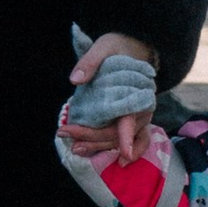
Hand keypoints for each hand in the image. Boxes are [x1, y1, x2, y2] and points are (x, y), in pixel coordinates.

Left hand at [62, 29, 157, 162]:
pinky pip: (132, 142)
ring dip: (99, 146)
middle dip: (92, 137)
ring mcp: (139, 119)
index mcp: (137, 94)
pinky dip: (122, 151)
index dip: (126, 138)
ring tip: (76, 148)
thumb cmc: (119, 48)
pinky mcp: (134, 122)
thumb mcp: (104, 47)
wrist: (133, 48)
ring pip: (119, 140)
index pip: (131, 120)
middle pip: (117, 133)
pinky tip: (111, 159)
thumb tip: (75, 80)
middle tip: (65, 133)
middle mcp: (141, 110)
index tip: (124, 154)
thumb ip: (90, 62)